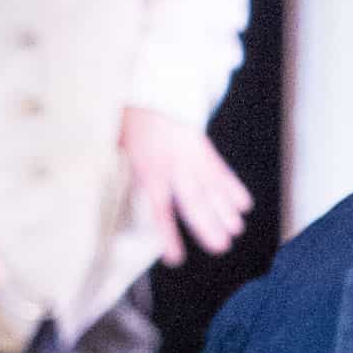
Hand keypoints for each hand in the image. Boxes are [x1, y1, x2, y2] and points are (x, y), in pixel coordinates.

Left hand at [119, 106, 253, 262]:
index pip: (159, 207)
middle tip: (220, 246)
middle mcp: (174, 166)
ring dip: (225, 209)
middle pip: (193, 199)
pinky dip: (233, 187)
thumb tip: (109, 204)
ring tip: (236, 229)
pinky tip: (243, 204)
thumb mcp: (117, 151)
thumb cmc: (134, 127)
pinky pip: (221, 170)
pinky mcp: (205, 151)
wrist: (154, 95)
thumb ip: (119, 177)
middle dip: (208, 224)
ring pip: (210, 186)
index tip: (175, 258)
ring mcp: (192, 157)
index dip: (168, 234)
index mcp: (148, 170)